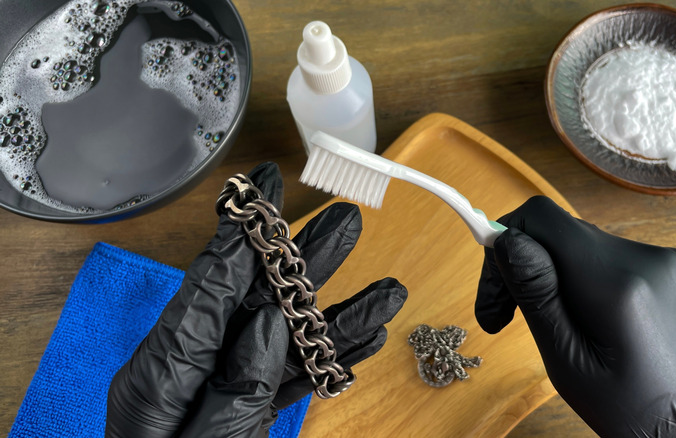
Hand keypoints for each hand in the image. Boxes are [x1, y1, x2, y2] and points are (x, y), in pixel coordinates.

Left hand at [106, 162, 406, 436]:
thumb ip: (234, 385)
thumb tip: (265, 319)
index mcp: (166, 375)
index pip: (210, 285)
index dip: (242, 232)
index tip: (264, 187)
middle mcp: (196, 373)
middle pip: (257, 301)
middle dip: (305, 263)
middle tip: (347, 221)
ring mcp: (227, 394)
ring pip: (288, 340)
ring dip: (338, 314)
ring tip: (387, 289)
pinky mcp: (249, 417)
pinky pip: (296, 379)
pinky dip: (333, 359)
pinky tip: (369, 338)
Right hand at [475, 196, 675, 436]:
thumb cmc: (633, 409)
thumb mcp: (568, 364)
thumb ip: (536, 295)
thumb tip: (504, 240)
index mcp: (618, 283)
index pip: (542, 218)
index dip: (504, 242)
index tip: (493, 293)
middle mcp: (647, 257)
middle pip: (560, 232)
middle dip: (523, 268)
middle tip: (503, 319)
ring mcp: (666, 258)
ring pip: (583, 246)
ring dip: (556, 276)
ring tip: (556, 328)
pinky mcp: (674, 265)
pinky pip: (611, 257)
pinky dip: (588, 279)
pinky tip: (592, 322)